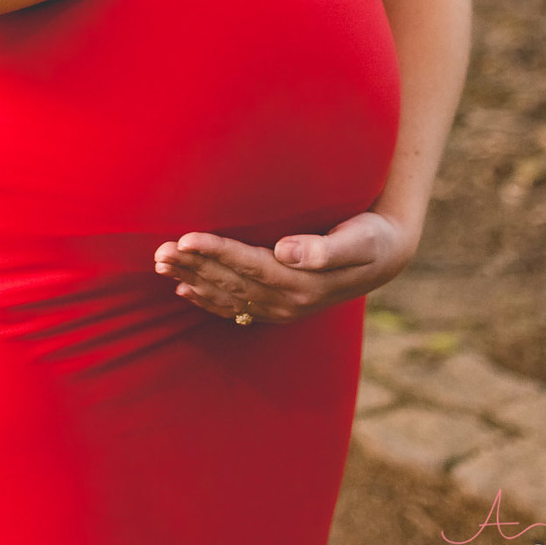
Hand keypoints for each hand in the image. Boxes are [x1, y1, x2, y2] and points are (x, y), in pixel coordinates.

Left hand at [153, 211, 416, 323]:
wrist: (387, 257)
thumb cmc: (372, 237)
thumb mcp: (360, 239)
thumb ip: (327, 248)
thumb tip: (287, 251)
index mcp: (302, 283)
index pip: (248, 265)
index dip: (215, 252)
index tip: (185, 238)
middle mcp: (287, 300)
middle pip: (230, 282)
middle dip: (193, 267)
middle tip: (158, 252)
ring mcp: (281, 307)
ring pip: (226, 294)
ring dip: (192, 281)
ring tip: (160, 266)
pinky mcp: (279, 305)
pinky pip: (236, 307)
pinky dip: (208, 299)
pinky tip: (185, 292)